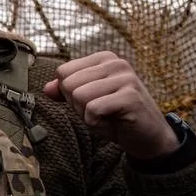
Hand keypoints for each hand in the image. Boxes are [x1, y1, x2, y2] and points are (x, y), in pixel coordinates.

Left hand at [43, 51, 178, 159]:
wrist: (149, 137)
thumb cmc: (116, 117)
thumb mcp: (86, 101)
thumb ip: (66, 92)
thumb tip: (47, 88)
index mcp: (104, 59)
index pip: (63, 72)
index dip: (70, 94)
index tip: (91, 102)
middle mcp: (116, 63)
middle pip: (68, 84)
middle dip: (78, 106)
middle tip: (100, 112)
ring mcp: (126, 78)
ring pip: (79, 96)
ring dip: (87, 115)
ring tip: (107, 116)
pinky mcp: (130, 96)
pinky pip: (92, 110)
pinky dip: (97, 123)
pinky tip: (114, 122)